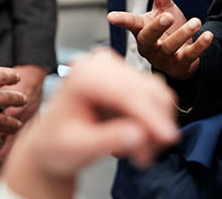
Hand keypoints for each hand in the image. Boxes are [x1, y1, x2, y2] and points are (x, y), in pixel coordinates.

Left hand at [0, 48, 179, 198]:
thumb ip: (107, 139)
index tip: (167, 138)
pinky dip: (154, 121)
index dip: (151, 116)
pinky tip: (139, 140)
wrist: (53, 143)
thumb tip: (138, 134)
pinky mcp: (128, 78)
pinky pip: (154, 97)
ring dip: (155, 126)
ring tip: (140, 153)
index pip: (127, 92)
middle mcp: (101, 65)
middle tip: (146, 157)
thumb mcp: (77, 147)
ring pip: (155, 94)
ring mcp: (116, 69)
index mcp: (84, 75)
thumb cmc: (57, 143)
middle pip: (146, 90)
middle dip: (153, 126)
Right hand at [106, 0, 211, 79]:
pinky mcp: (180, 65)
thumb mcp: (164, 9)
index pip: (132, 24)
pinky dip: (199, 46)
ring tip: (196, 21)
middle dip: (156, 27)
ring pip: (169, 47)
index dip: (122, 20)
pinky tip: (208, 35)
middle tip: (167, 16)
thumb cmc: (169, 31)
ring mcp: (164, 57)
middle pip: (148, 38)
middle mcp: (150, 46)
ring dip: (183, 34)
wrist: (183, 57)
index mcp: (143, 30)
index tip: (111, 16)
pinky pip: (189, 56)